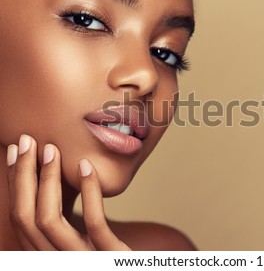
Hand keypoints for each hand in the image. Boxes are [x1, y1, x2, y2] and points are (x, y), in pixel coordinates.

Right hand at [6, 134, 130, 249]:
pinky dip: (89, 193)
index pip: (22, 218)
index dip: (16, 183)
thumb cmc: (110, 257)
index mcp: (48, 254)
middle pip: (27, 218)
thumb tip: (53, 184)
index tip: (17, 150)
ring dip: (47, 181)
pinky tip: (87, 167)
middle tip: (28, 141)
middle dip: (23, 176)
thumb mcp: (84, 240)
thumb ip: (68, 223)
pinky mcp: (109, 259)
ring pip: (49, 221)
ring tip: (52, 149)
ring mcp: (80, 262)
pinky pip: (94, 225)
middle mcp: (56, 261)